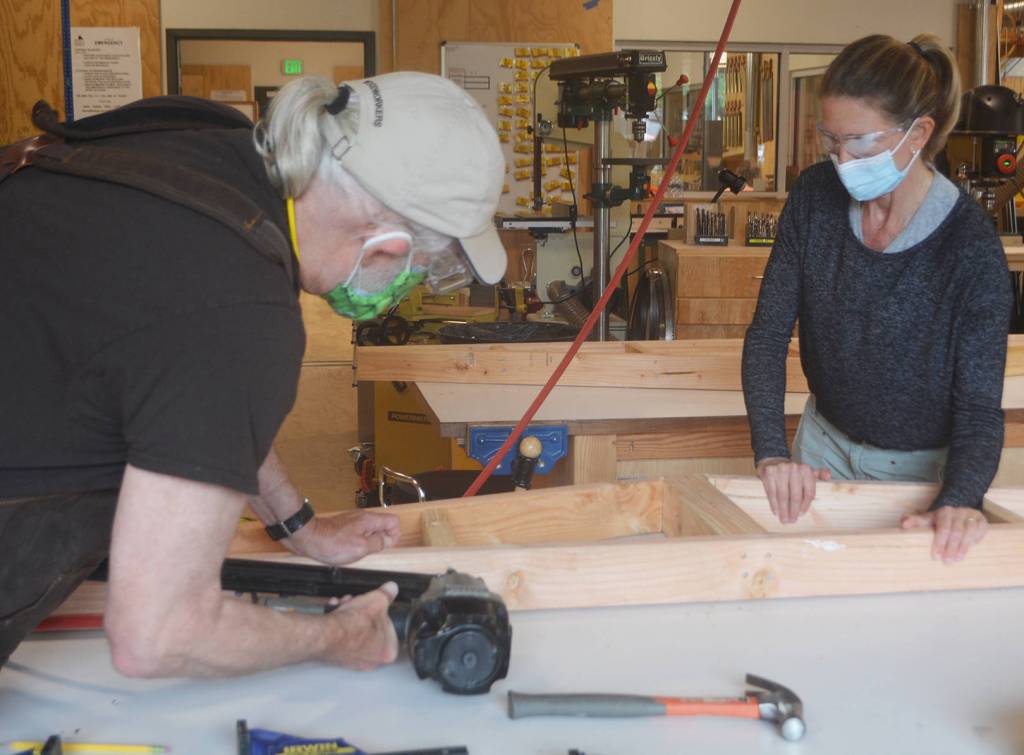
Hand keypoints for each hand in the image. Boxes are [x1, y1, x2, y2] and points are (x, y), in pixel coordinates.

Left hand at [285, 510, 400, 565]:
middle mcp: (362, 517)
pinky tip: (348, 551)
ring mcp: (352, 521)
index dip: (394, 535)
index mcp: (369, 520)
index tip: (386, 547)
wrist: (307, 537)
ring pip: (370, 530)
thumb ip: (378, 543)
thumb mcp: (360, 548)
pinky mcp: (343, 526)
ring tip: (358, 552)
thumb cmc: (331, 544)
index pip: (393, 521)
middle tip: (369, 552)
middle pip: (382, 526)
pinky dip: (358, 542)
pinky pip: (358, 533)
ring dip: (368, 543)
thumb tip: (388, 540)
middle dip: (380, 540)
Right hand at [322, 582, 399, 669]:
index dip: (381, 614)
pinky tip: (336, 611)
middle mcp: (371, 661)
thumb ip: (387, 594)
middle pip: (371, 630)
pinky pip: (341, 636)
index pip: (391, 630)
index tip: (377, 607)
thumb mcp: (378, 600)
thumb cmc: (355, 625)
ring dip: (349, 615)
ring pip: (355, 632)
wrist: (329, 634)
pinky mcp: (337, 657)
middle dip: (363, 613)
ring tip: (345, 604)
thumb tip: (391, 589)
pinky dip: (338, 623)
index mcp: (388, 651)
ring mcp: (353, 661)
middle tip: (360, 604)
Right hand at [756, 457, 831, 524]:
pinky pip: (772, 493)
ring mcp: (780, 470)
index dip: (805, 506)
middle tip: (791, 521)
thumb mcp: (807, 473)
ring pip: (783, 496)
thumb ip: (820, 475)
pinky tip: (776, 511)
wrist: (773, 462)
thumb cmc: (793, 473)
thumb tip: (828, 476)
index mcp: (806, 469)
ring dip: (783, 510)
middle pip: (795, 496)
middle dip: (793, 511)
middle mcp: (794, 468)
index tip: (801, 515)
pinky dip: (774, 504)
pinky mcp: (769, 473)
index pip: (808, 492)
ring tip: (784, 519)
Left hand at [901, 506, 987, 563]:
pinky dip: (976, 540)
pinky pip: (981, 531)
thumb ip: (915, 522)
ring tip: (957, 560)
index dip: (939, 543)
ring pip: (969, 532)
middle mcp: (958, 512)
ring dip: (963, 547)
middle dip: (950, 548)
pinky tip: (972, 549)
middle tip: (946, 562)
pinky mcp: (982, 521)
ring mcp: (971, 516)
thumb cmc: (940, 521)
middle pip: (956, 532)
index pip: (943, 528)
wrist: (958, 513)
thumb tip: (904, 524)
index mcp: (944, 512)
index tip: (935, 556)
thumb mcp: (927, 520)